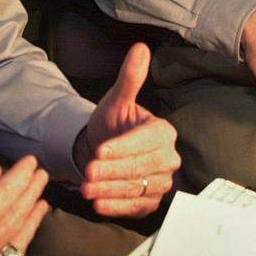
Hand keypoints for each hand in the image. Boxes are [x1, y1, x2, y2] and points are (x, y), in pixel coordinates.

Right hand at [0, 156, 49, 255]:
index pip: (2, 198)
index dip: (20, 177)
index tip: (29, 163)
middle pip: (13, 222)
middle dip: (29, 195)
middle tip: (38, 177)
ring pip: (12, 250)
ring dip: (27, 224)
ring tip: (39, 205)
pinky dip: (8, 249)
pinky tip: (13, 235)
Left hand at [77, 43, 179, 217]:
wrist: (102, 149)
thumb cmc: (112, 123)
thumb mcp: (116, 100)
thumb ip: (129, 78)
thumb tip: (140, 48)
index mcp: (163, 131)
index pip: (146, 141)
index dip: (123, 147)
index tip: (100, 150)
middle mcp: (168, 158)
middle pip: (142, 167)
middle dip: (113, 171)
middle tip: (88, 172)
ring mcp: (162, 182)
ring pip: (137, 188)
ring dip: (111, 190)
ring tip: (87, 189)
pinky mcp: (151, 202)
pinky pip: (136, 207)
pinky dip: (117, 207)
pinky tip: (98, 205)